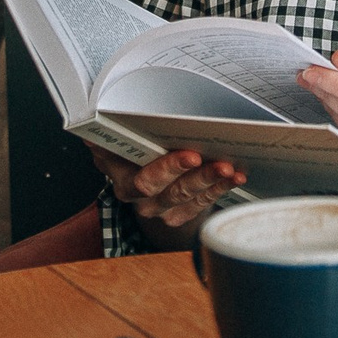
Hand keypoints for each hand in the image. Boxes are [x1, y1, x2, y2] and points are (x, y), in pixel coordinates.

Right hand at [85, 142, 247, 229]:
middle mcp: (139, 199)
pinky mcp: (178, 214)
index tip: (192, 155)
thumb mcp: (117, 132)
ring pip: (189, 199)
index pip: (143, 181)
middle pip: (171, 193)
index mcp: (121, 178)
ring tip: (231, 170)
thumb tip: (102, 123)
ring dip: (213, 183)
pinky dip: (220, 189)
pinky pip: (201, 204)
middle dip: (199, 177)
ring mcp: (160, 209)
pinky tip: (235, 178)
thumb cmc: (129, 142)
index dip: (168, 170)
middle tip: (221, 164)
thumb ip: (113, 128)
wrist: (135, 164)